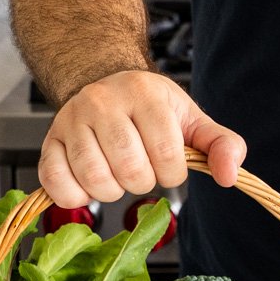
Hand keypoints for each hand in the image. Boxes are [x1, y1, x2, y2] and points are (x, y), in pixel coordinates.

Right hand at [38, 69, 245, 207]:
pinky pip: (56, 182)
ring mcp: (72, 120)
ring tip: (118, 174)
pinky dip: (76, 196)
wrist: (106, 85)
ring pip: (95, 178)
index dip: (172, 172)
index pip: (166, 154)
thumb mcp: (191, 119)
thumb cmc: (151, 107)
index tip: (168, 163)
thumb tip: (229, 175)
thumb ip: (220, 145)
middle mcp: (103, 102)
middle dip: (143, 182)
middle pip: (130, 169)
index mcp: (144, 93)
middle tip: (142, 169)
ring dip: (112, 191)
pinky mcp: (50, 141)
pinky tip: (90, 184)